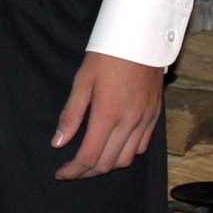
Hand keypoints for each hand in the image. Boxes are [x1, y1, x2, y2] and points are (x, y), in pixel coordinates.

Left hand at [52, 51, 164, 180]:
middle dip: (87, 172)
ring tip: (90, 163)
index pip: (89, 156)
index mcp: (107, 114)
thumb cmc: (107, 56)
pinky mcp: (154, 117)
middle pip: (107, 163)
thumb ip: (70, 114)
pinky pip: (141, 147)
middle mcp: (129, 122)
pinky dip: (125, 154)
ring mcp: (144, 121)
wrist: (141, 39)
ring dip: (106, 166)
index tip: (61, 173)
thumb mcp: (82, 80)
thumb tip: (57, 143)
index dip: (73, 170)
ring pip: (125, 159)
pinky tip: (113, 149)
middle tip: (72, 170)